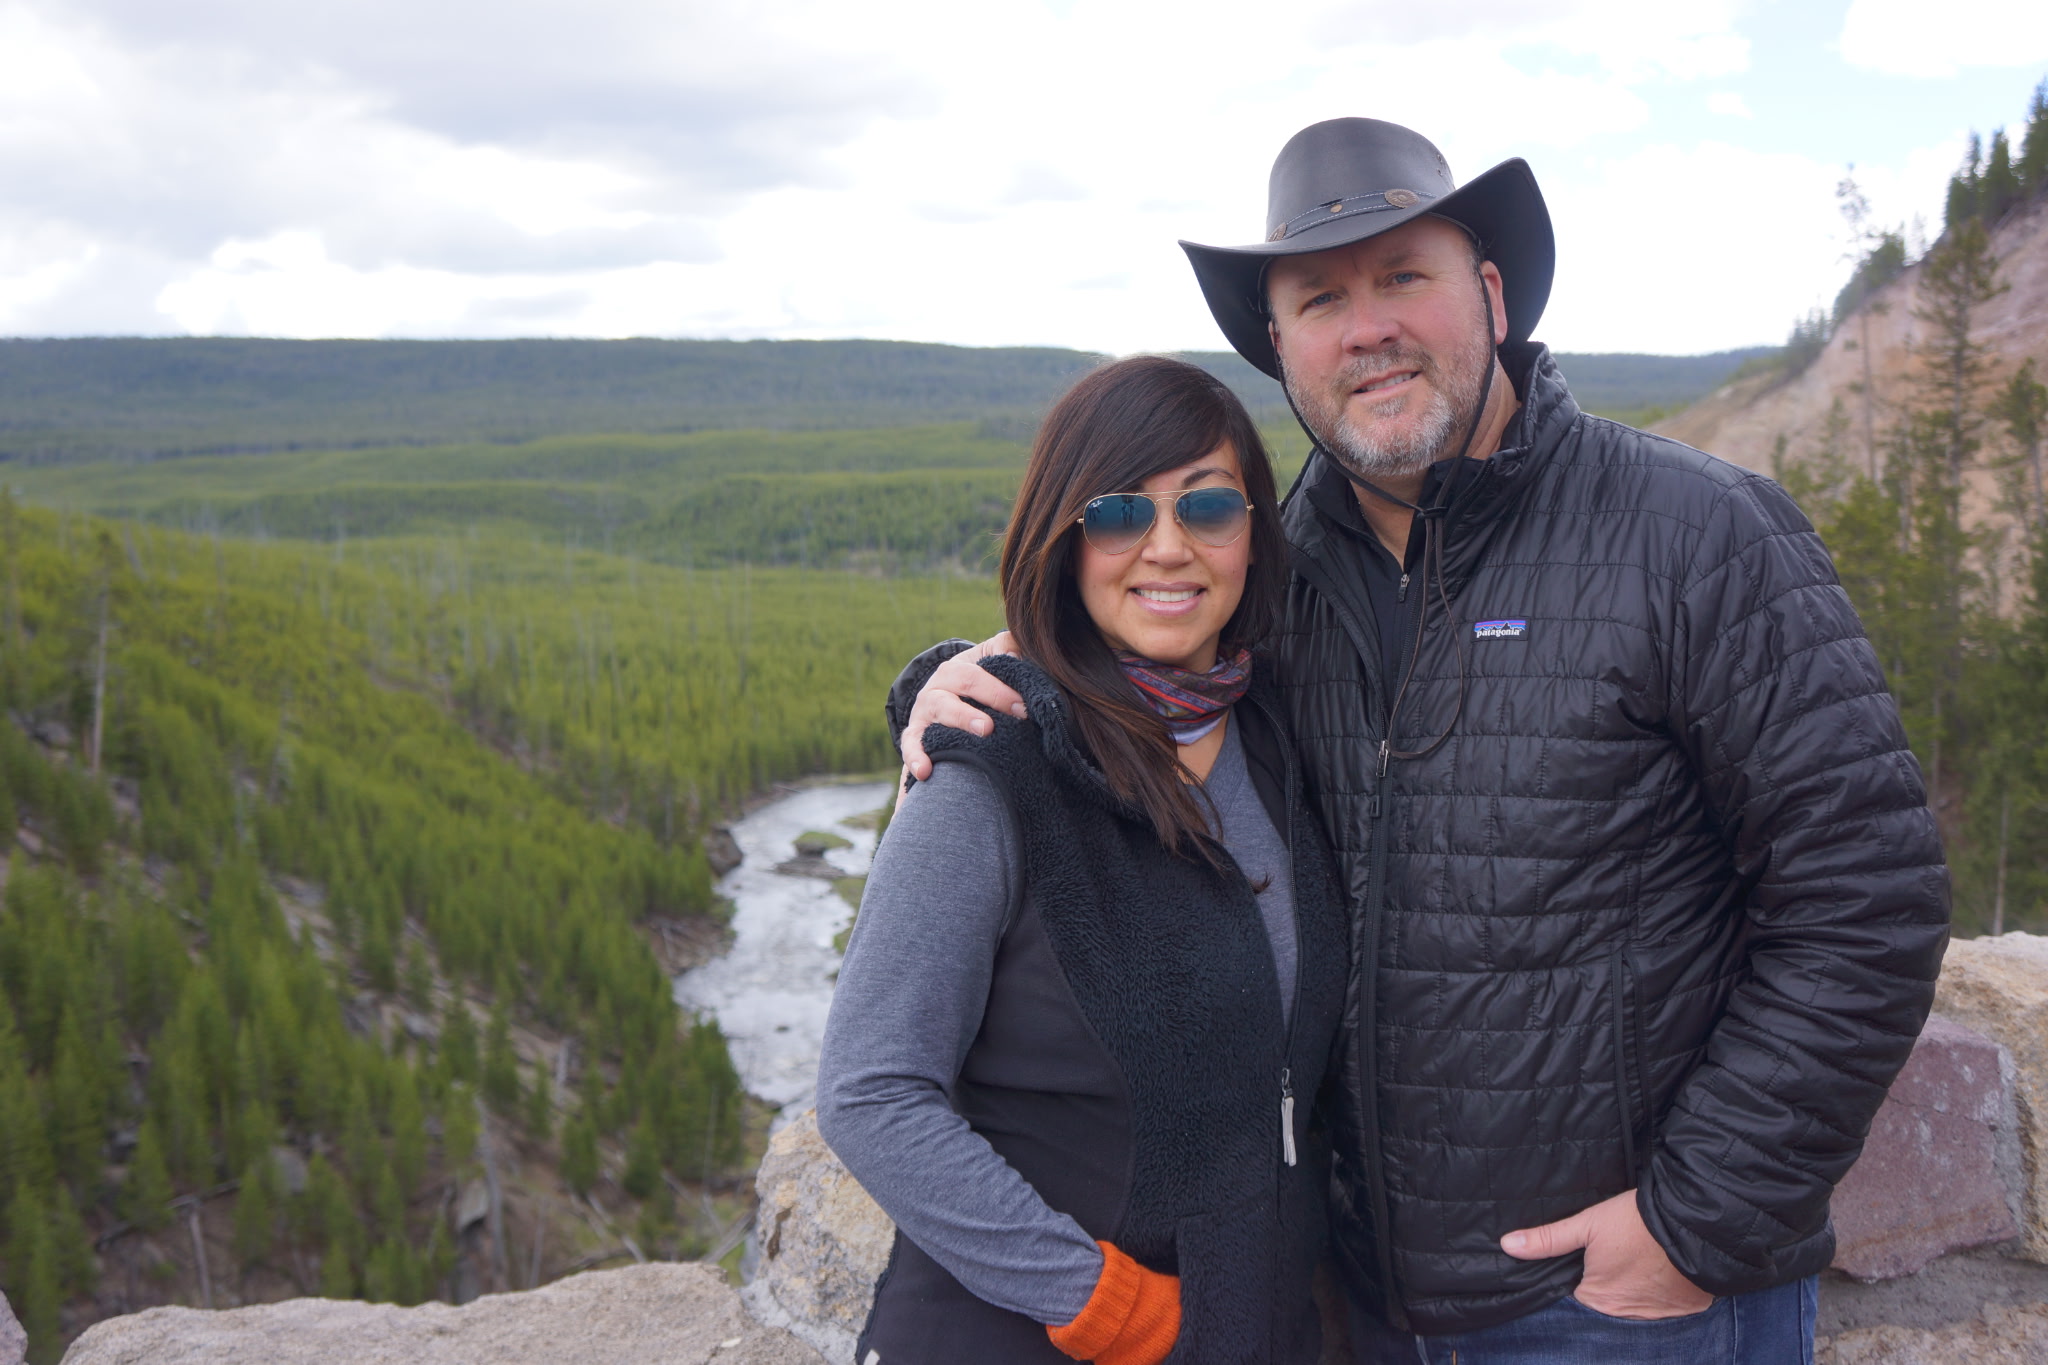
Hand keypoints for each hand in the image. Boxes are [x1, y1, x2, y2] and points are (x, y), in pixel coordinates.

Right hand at [900, 632, 1024, 780]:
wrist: (942, 700)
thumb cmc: (974, 684)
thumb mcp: (987, 661)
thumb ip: (1005, 648)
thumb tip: (1015, 652)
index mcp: (958, 667)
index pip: (980, 672)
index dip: (1003, 688)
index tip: (1025, 706)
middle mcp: (939, 685)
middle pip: (964, 684)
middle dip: (993, 697)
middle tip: (1018, 713)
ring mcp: (924, 710)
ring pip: (941, 709)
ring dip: (963, 718)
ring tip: (986, 730)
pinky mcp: (913, 733)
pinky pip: (910, 744)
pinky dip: (915, 757)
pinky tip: (924, 771)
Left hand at [1500, 1188, 1712, 1319]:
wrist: (1694, 1224)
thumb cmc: (1636, 1222)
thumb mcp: (1587, 1224)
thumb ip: (1548, 1239)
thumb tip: (1508, 1245)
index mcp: (1596, 1298)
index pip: (1578, 1290)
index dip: (1583, 1269)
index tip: (1594, 1254)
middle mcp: (1625, 1315)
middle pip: (1608, 1296)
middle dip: (1611, 1278)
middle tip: (1620, 1249)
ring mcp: (1658, 1315)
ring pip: (1638, 1300)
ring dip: (1638, 1284)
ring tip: (1641, 1255)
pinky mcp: (1685, 1309)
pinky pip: (1667, 1302)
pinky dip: (1665, 1288)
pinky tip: (1663, 1266)